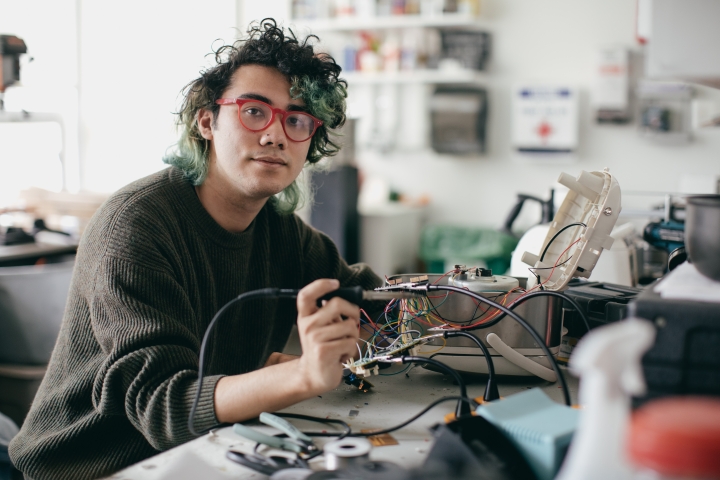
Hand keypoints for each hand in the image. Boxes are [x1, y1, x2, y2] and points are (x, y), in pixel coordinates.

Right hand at [295, 279, 359, 394]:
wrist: (314, 374)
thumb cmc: (322, 347)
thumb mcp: (321, 326)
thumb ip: (330, 312)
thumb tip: (351, 297)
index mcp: (305, 316)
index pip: (306, 295)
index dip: (321, 285)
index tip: (335, 283)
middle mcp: (307, 325)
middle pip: (336, 303)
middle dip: (352, 311)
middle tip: (352, 321)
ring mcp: (314, 338)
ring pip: (349, 326)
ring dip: (353, 336)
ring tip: (342, 344)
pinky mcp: (324, 351)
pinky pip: (350, 342)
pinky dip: (351, 349)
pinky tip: (341, 354)